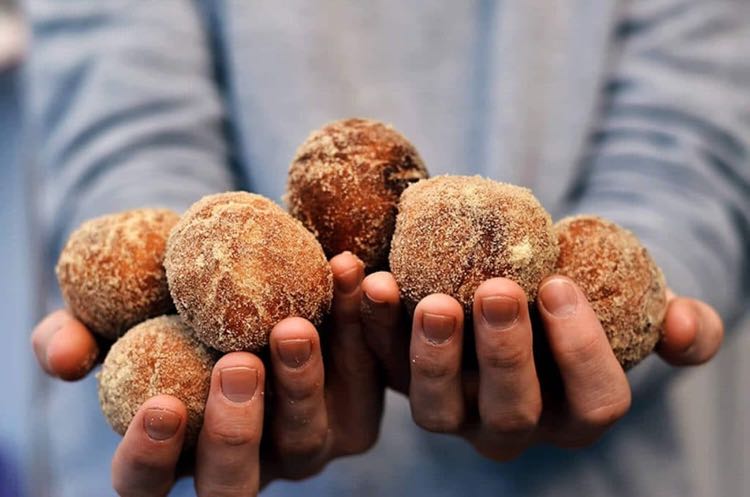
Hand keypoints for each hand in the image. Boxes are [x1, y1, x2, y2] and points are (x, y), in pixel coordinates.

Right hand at [31, 252, 383, 494]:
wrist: (237, 266)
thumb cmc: (164, 298)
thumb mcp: (113, 306)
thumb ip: (78, 332)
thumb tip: (61, 357)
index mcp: (175, 452)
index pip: (149, 484)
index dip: (152, 457)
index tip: (159, 405)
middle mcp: (244, 461)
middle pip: (240, 479)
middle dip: (238, 429)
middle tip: (236, 364)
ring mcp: (304, 440)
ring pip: (312, 436)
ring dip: (306, 382)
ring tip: (293, 323)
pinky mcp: (356, 406)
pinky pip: (369, 381)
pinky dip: (362, 330)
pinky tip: (349, 275)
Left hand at [360, 272, 723, 458]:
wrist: (510, 280)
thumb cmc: (574, 297)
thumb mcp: (628, 306)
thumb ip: (670, 322)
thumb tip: (687, 325)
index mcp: (574, 410)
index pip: (594, 404)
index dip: (582, 352)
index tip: (562, 284)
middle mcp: (512, 424)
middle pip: (512, 413)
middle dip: (505, 354)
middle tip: (498, 290)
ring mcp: (452, 409)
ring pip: (438, 409)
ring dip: (432, 356)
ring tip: (431, 300)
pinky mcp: (401, 379)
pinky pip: (381, 363)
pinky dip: (372, 325)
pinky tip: (370, 279)